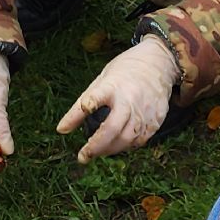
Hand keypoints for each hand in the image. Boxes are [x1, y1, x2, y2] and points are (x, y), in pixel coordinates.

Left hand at [58, 38, 178, 162]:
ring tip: (98, 152)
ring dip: (110, 150)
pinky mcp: (156, 119)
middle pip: (113, 128)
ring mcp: (145, 110)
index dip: (87, 105)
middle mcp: (130, 99)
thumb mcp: (100, 81)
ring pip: (127, 139)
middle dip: (96, 146)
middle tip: (83, 157)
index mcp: (113, 85)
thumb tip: (61, 130)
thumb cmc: (124, 73)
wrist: (158, 63)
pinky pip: (140, 140)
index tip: (76, 117)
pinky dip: (127, 146)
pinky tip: (118, 144)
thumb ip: (81, 106)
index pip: (97, 96)